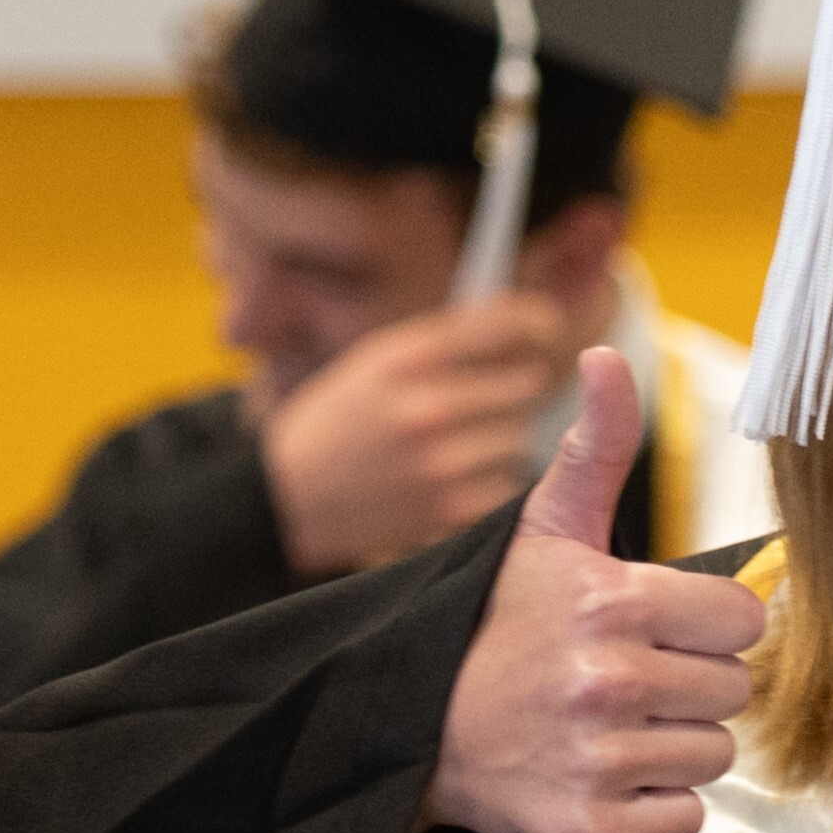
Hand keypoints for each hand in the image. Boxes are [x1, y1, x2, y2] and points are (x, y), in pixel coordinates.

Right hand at [261, 287, 575, 574]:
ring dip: (501, 438)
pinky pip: (505, 484)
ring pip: (519, 437)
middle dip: (515, 387)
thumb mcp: (374, 363)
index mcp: (407, 360)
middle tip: (497, 394)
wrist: (288, 499)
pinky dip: (488, 481)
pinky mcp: (449, 509)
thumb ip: (442, 344)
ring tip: (460, 443)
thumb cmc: (338, 421)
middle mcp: (428, 408)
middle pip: (525, 384)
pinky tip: (453, 478)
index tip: (545, 326)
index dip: (535, 322)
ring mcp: (441, 463)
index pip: (503, 326)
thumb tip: (518, 326)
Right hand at [424, 346, 766, 832]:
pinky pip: (682, 820)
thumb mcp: (543, 530)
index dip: (707, 626)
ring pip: (712, 756)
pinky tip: (605, 773)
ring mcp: (597, 759)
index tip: (660, 628)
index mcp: (614, 602)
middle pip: (732, 691)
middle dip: (692, 685)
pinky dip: (654, 807)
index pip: (741, 621)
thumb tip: (604, 355)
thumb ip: (595, 446)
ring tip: (612, 725)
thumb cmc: (492, 624)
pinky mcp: (587, 828)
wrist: (412, 727)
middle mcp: (608, 681)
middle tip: (629, 678)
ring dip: (674, 746)